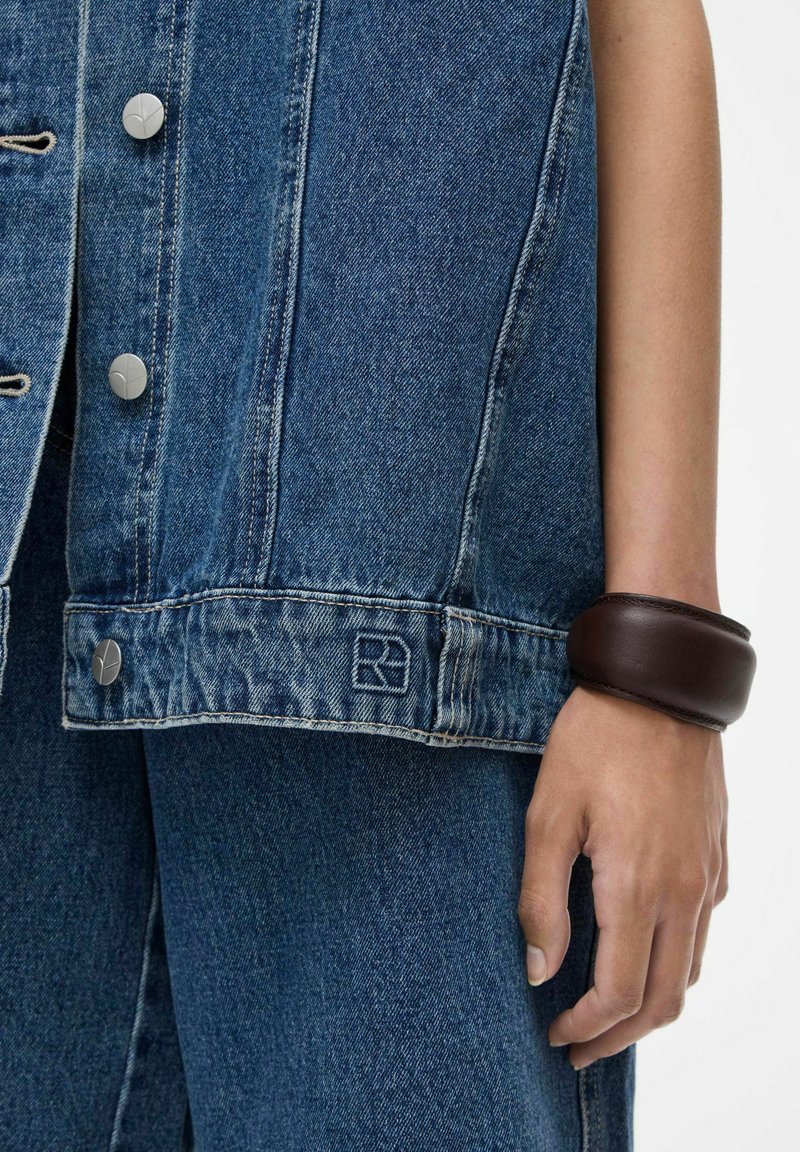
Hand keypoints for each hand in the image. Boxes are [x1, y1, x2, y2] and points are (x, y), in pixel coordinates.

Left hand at [518, 684, 727, 1068]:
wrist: (658, 686)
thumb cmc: (595, 741)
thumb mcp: (547, 812)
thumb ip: (540, 897)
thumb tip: (538, 969)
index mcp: (635, 886)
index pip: (618, 993)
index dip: (585, 1027)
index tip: (553, 1032)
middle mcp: (683, 892)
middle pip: (663, 1000)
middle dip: (619, 1036)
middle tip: (579, 1046)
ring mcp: (707, 875)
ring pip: (689, 970)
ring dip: (650, 1005)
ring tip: (606, 1011)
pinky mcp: (716, 856)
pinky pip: (702, 931)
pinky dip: (673, 961)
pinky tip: (639, 947)